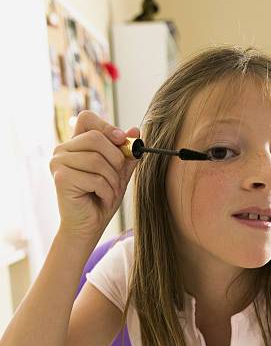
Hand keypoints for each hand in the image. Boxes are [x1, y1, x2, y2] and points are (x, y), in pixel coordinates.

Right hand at [50, 110, 138, 239]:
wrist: (88, 227)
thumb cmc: (101, 199)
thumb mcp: (119, 173)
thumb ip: (127, 153)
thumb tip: (136, 130)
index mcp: (74, 144)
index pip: (87, 118)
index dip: (106, 127)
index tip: (122, 140)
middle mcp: (62, 150)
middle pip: (96, 138)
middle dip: (115, 159)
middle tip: (117, 179)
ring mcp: (58, 163)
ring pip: (97, 160)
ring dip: (112, 180)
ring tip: (109, 192)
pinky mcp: (61, 178)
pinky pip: (94, 178)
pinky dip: (106, 191)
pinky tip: (101, 199)